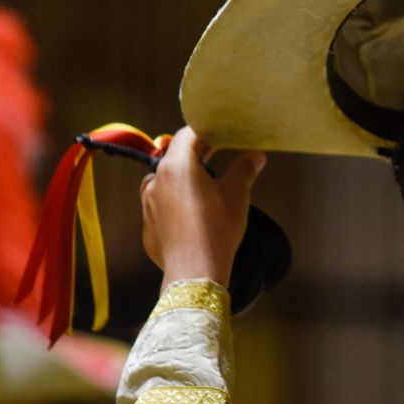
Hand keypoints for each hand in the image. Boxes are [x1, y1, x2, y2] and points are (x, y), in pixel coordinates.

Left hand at [140, 127, 265, 289]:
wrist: (195, 272)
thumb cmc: (217, 228)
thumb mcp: (237, 193)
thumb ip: (245, 168)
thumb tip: (256, 154)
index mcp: (176, 166)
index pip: (188, 134)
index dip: (205, 132)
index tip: (221, 135)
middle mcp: (155, 180)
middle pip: (174, 157)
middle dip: (196, 155)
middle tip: (216, 156)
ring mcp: (148, 205)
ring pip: (165, 182)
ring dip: (183, 180)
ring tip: (204, 189)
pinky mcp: (148, 227)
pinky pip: (161, 207)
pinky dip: (175, 205)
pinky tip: (193, 216)